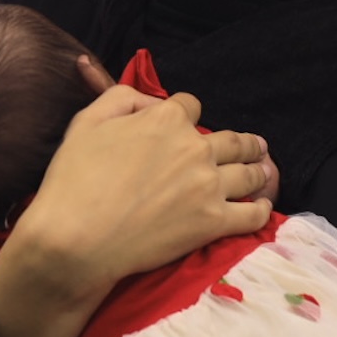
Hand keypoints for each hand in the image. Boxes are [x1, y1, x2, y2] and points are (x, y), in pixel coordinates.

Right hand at [2, 80, 273, 305]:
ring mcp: (208, 186)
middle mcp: (194, 148)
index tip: (187, 126)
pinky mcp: (213, 223)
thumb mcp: (86, 121)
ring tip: (263, 171)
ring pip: (248, 173)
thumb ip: (121, 99)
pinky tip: (262, 205)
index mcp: (165, 120)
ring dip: (258, 169)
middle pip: (232, 139)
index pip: (191, 106)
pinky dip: (261, 208)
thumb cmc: (73, 179)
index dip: (187, 115)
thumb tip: (149, 101)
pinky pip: (253, 213)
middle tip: (254, 146)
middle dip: (243, 142)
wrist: (77, 237)